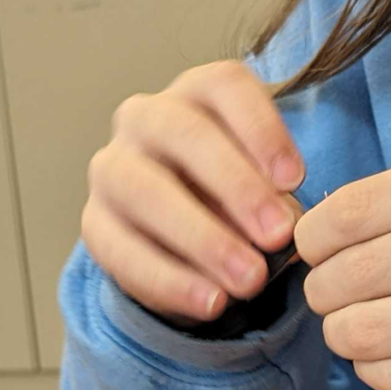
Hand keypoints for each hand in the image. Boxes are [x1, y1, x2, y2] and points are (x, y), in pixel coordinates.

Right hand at [82, 61, 303, 322]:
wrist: (185, 236)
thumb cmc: (237, 197)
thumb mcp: (267, 187)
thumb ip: (276, 199)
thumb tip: (286, 229)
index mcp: (197, 93)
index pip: (224, 86)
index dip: (261, 129)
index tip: (296, 179)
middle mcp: (146, 118)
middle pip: (184, 133)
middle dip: (235, 186)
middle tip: (278, 236)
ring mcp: (112, 168)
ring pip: (145, 189)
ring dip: (202, 238)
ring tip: (249, 280)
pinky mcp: (95, 222)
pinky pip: (122, 249)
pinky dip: (170, 281)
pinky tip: (211, 303)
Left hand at [295, 149, 390, 389]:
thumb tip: (311, 236)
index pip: (349, 211)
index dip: (312, 241)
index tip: (317, 254)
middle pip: (349, 275)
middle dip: (324, 294)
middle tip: (336, 299)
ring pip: (365, 332)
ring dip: (347, 336)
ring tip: (364, 329)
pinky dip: (379, 371)